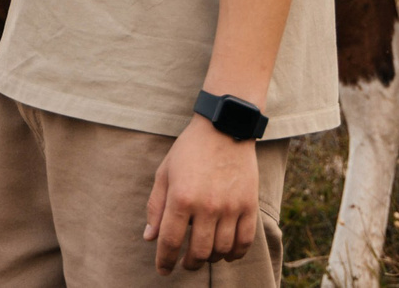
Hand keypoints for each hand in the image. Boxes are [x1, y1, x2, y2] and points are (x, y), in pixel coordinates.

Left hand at [144, 116, 258, 272]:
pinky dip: (235, 253)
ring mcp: (230, 207)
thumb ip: (156, 207)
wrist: (225, 128)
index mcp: (181, 197)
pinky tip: (227, 253)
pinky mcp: (249, 205)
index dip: (165, 261)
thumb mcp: (165, 173)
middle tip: (186, 263)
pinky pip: (244, 241)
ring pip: (221, 250)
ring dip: (211, 259)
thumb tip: (150, 238)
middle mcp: (207, 206)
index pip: (170, 242)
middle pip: (198, 252)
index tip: (163, 270)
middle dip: (189, 263)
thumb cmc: (189, 150)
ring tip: (204, 256)